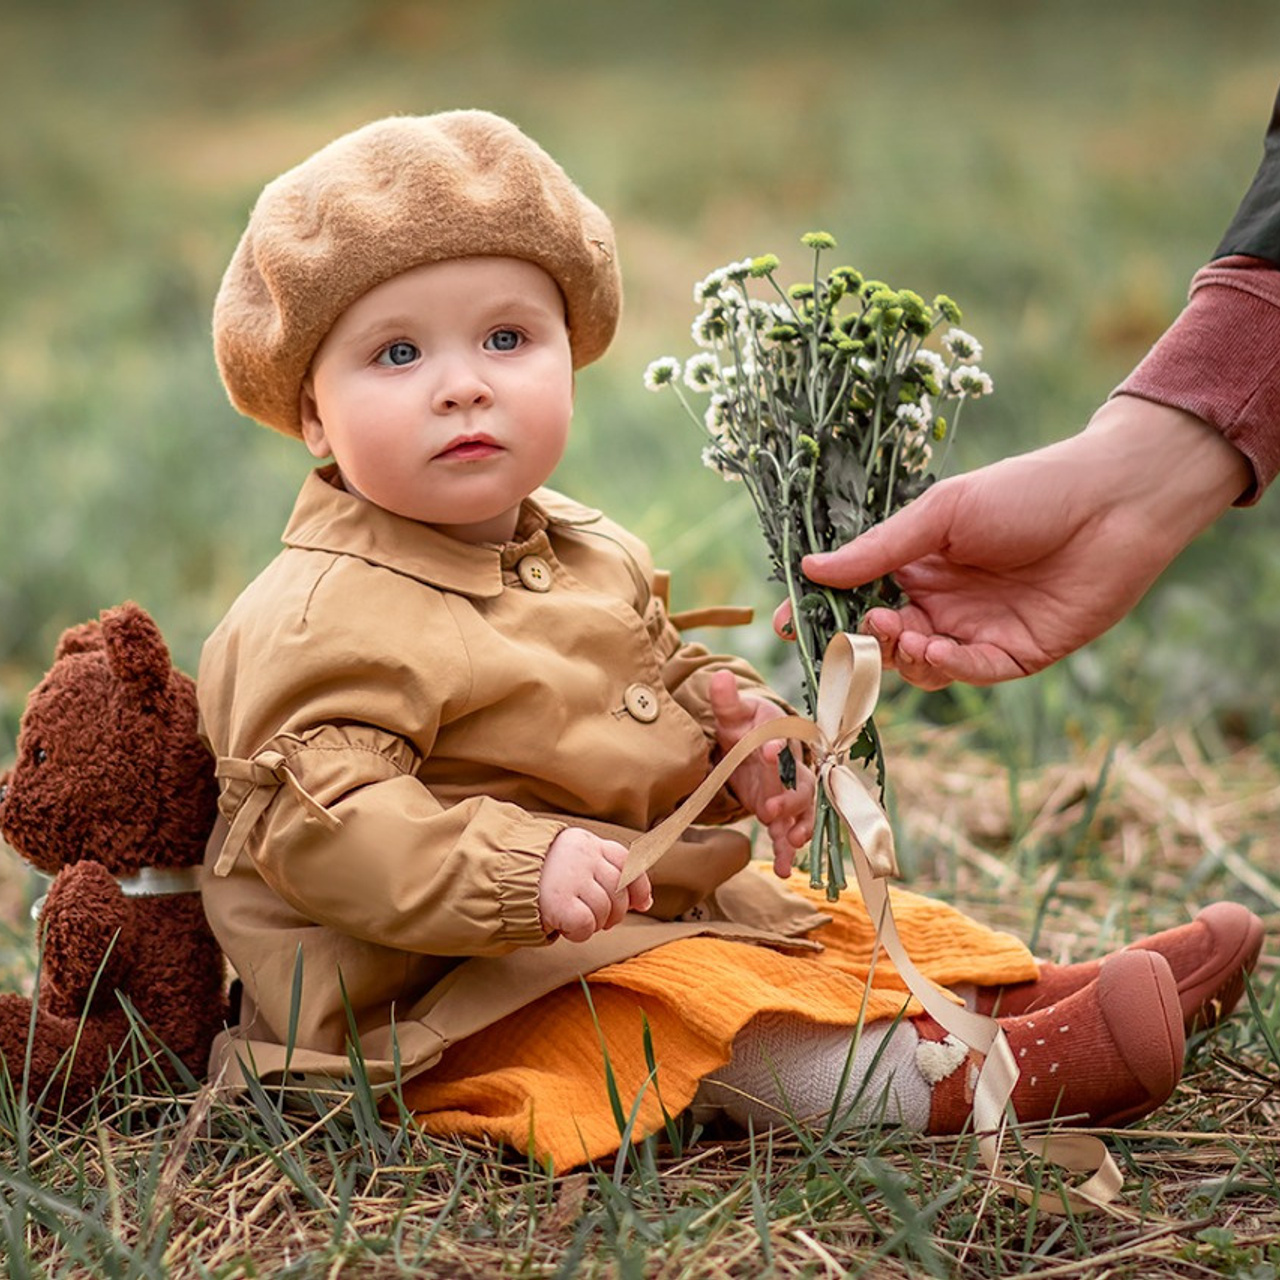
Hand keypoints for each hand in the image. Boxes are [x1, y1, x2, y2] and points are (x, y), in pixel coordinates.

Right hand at [538, 828, 652, 942]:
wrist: (497, 875)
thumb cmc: (540, 874)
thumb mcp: (573, 861)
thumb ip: (606, 871)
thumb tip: (645, 902)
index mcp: (588, 843)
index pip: (628, 862)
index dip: (638, 887)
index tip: (639, 904)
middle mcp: (584, 856)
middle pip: (619, 891)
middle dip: (614, 912)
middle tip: (595, 917)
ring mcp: (572, 877)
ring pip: (605, 911)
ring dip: (594, 923)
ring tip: (574, 918)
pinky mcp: (560, 901)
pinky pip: (586, 925)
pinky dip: (579, 933)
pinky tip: (565, 927)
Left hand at [708, 671, 814, 875]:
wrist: (751, 744)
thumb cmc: (743, 724)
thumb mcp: (732, 712)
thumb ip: (725, 699)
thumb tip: (719, 676)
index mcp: (781, 735)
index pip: (784, 738)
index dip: (777, 746)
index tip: (766, 752)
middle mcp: (792, 765)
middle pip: (801, 782)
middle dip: (789, 797)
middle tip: (770, 809)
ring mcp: (789, 791)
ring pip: (802, 811)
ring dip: (797, 827)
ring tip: (791, 844)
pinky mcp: (781, 812)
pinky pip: (789, 831)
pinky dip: (788, 850)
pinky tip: (785, 869)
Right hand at [783, 398, 1249, 688]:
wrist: (1114, 503)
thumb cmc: (1026, 492)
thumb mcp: (941, 514)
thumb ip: (878, 548)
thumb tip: (809, 568)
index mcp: (917, 563)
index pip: (854, 595)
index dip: (819, 611)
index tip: (786, 622)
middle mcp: (940, 602)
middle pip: (880, 638)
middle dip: (859, 641)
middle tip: (855, 631)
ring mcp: (975, 632)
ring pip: (917, 666)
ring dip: (899, 657)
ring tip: (899, 634)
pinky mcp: (1014, 656)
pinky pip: (967, 674)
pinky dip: (945, 667)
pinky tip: (935, 648)